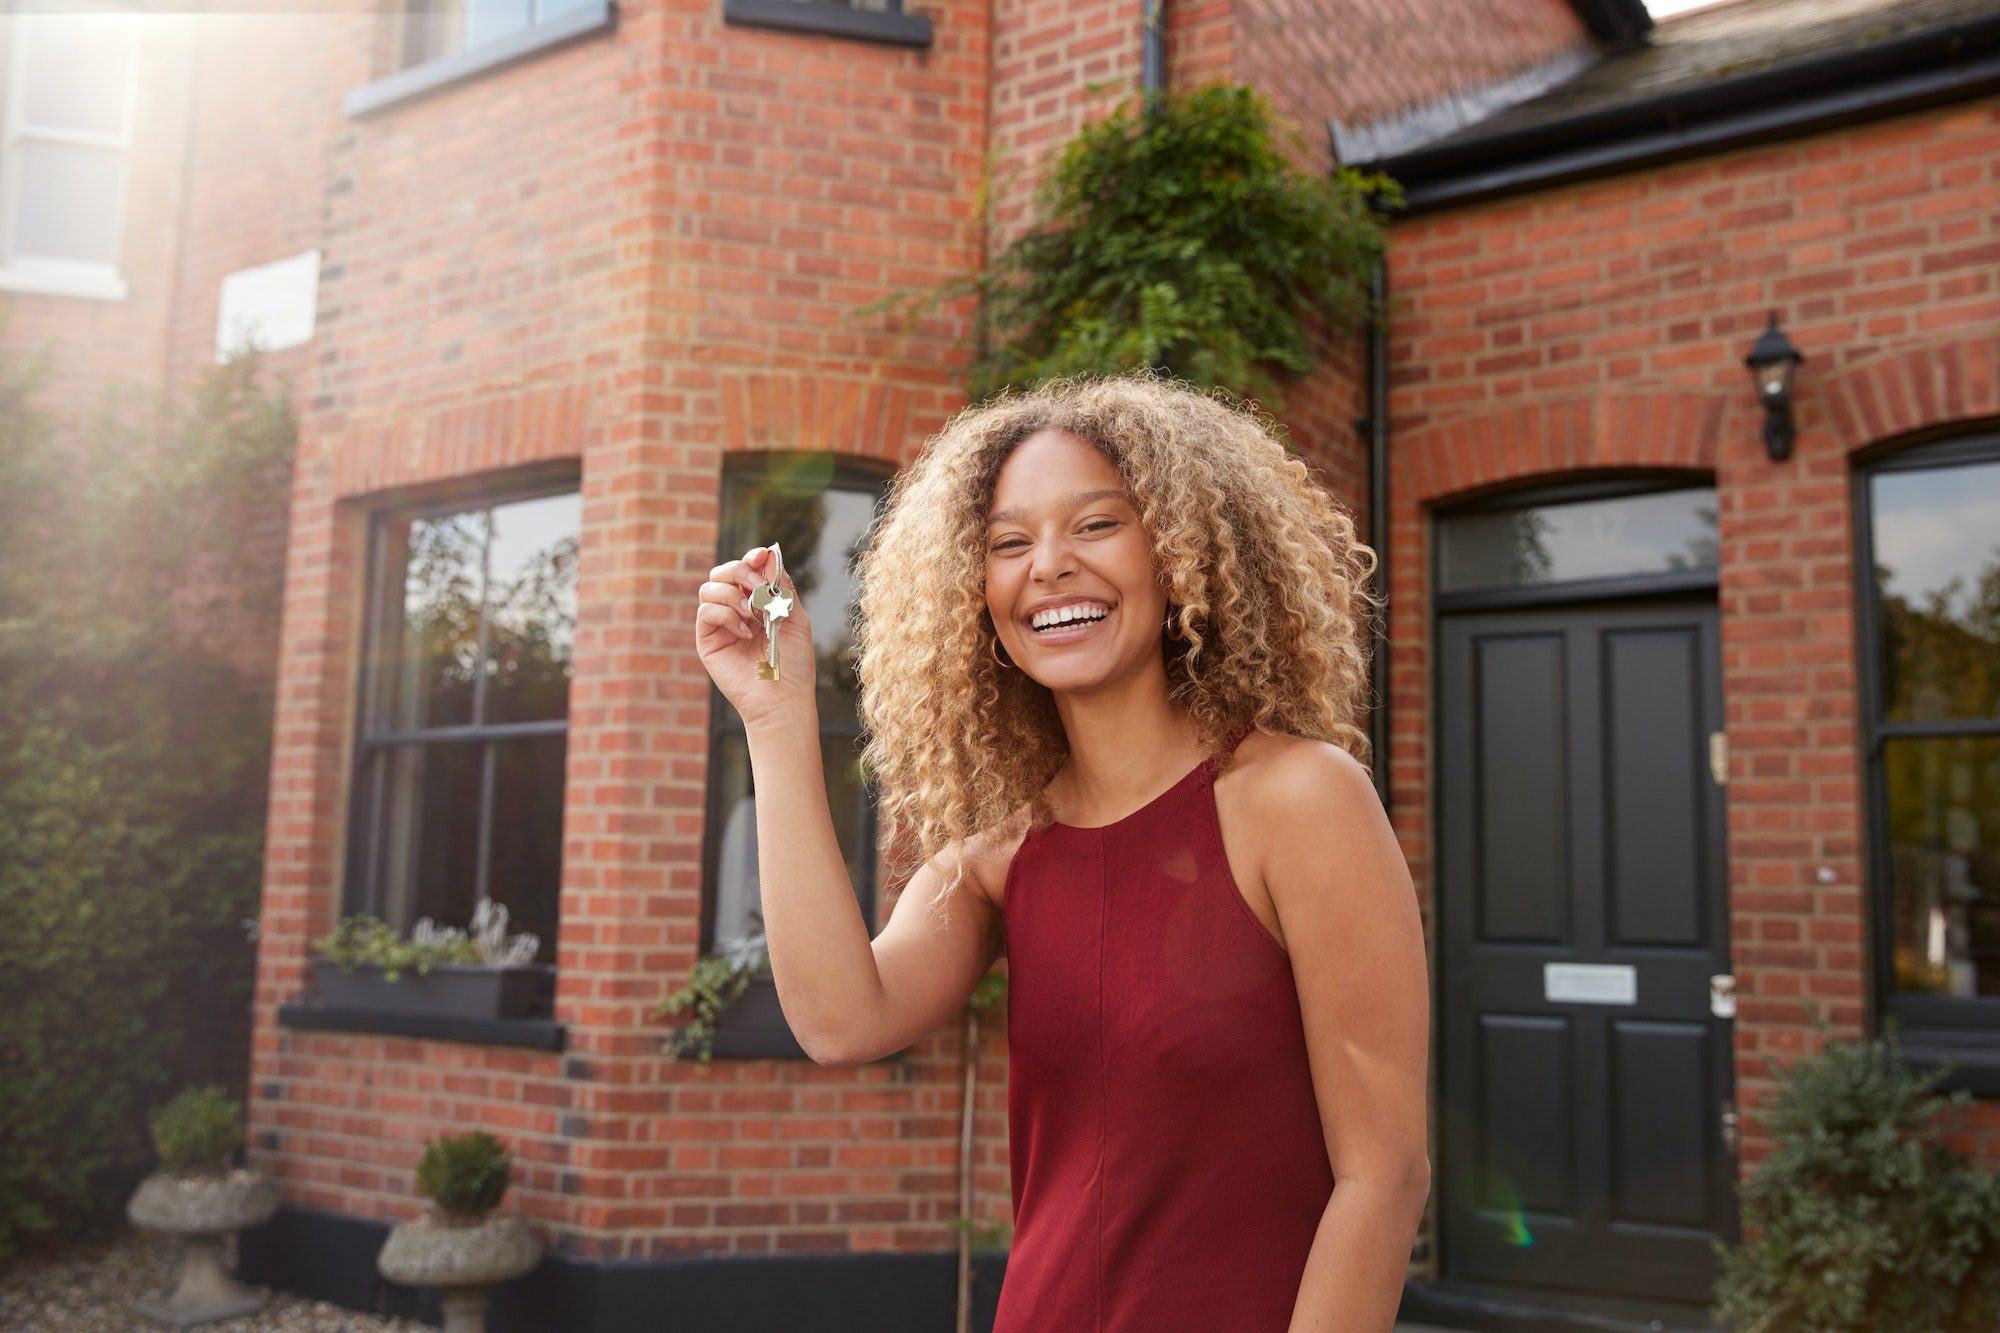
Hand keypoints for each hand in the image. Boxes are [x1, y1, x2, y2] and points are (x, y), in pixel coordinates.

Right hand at [696, 545, 816, 730]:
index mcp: (757, 602)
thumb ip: (782, 587)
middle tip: (760, 589)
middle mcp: (735, 609)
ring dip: (733, 595)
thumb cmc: (793, 663)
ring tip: (753, 616)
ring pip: (710, 587)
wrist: (783, 698)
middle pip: (723, 571)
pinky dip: (726, 615)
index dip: (752, 557)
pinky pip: (706, 611)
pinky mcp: (707, 640)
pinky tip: (745, 632)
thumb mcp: (795, 618)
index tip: (763, 555)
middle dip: (741, 572)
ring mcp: (719, 624)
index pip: (746, 569)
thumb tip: (769, 555)